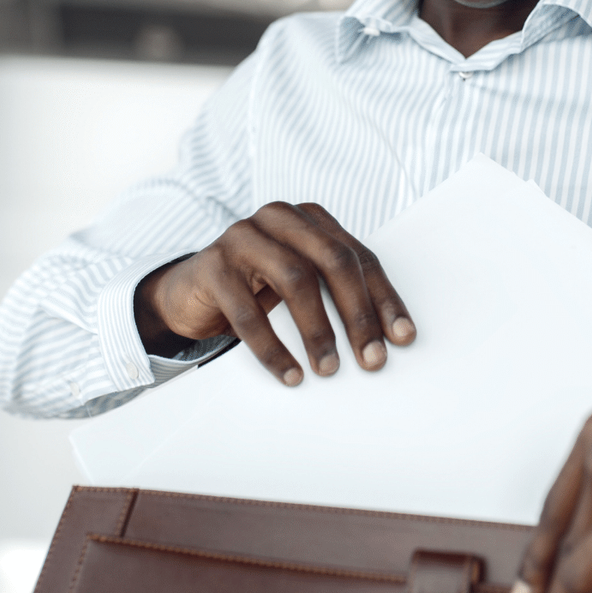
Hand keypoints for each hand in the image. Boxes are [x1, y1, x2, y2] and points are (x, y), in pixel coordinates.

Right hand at [134, 202, 415, 384]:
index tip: (402, 337)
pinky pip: (247, 311)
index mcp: (309, 219)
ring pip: (294, 279)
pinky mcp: (213, 264)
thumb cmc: (256, 288)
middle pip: (333, 261)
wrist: (189, 292)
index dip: (383, 298)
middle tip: (371, 359)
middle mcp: (279, 219)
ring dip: (318, 330)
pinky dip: (272, 348)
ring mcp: (243, 236)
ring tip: (329, 368)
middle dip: (358, 314)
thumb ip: (336, 293)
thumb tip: (385, 339)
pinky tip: (289, 374)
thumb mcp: (300, 283)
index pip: (359, 257)